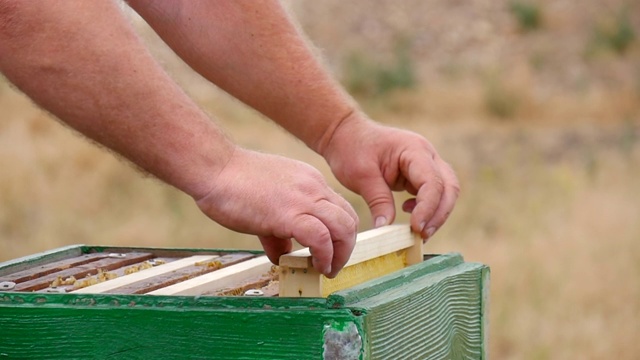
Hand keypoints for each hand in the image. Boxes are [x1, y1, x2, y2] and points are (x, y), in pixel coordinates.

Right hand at [195, 147, 357, 276]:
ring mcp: (304, 199)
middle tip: (332, 266)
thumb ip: (278, 230)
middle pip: (350, 220)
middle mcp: (313, 187)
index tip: (330, 253)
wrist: (215, 168)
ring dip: (340, 254)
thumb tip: (282, 253)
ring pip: (343, 228)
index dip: (340, 235)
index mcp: (310, 182)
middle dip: (346, 248)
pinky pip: (321, 237)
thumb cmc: (232, 184)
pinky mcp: (289, 214)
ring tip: (326, 270)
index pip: (340, 209)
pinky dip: (324, 256)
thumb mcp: (266, 204)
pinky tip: (315, 266)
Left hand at [321, 115, 459, 240]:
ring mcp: (424, 164)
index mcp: (414, 150)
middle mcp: (426, 155)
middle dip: (439, 213)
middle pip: (448, 186)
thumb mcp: (360, 176)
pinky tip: (407, 213)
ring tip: (418, 232)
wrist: (346, 134)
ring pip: (445, 191)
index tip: (416, 228)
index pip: (432, 182)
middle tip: (423, 236)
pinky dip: (426, 208)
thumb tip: (386, 229)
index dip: (428, 207)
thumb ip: (378, 200)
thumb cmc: (352, 149)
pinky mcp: (418, 174)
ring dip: (436, 213)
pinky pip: (432, 193)